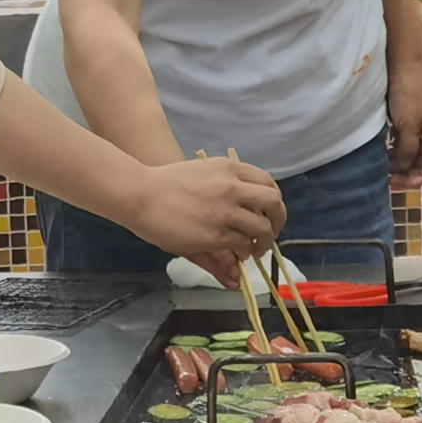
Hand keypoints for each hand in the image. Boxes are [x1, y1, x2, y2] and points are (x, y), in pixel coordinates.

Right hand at [126, 152, 284, 280]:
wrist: (142, 194)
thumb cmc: (168, 182)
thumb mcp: (204, 173)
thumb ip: (229, 185)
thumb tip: (246, 202)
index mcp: (231, 168)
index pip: (268, 182)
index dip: (274, 200)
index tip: (270, 211)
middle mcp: (234, 188)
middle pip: (273, 204)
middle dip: (279, 220)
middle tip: (273, 232)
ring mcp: (227, 212)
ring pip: (262, 228)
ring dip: (265, 241)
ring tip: (257, 249)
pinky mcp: (217, 235)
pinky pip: (243, 245)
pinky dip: (246, 251)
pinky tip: (240, 253)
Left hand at [384, 55, 421, 191]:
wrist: (402, 65)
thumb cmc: (409, 94)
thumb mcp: (409, 125)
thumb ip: (407, 150)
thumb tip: (403, 169)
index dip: (419, 179)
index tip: (398, 182)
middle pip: (421, 165)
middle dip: (406, 175)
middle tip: (386, 179)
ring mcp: (415, 130)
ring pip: (409, 156)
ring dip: (397, 165)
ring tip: (381, 169)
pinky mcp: (403, 123)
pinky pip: (400, 145)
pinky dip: (392, 153)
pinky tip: (381, 155)